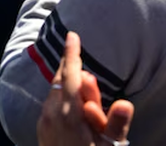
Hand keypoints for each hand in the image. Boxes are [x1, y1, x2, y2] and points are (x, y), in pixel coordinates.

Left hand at [38, 31, 134, 145]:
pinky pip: (52, 105)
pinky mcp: (42, 129)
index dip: (72, 54)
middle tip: (80, 57)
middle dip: (72, 67)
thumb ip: (116, 124)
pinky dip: (62, 98)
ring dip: (68, 84)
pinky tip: (74, 104)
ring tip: (84, 87)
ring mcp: (44, 122)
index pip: (71, 76)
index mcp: (69, 114)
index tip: (72, 35)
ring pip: (55, 92)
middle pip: (61, 80)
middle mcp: (52, 114)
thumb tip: (123, 103)